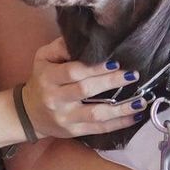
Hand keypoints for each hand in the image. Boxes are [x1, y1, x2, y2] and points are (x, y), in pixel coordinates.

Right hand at [19, 38, 142, 139]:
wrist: (29, 113)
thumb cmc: (41, 80)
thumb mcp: (43, 58)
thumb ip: (61, 46)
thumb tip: (85, 37)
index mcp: (48, 78)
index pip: (73, 72)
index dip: (95, 68)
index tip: (116, 62)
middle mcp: (55, 99)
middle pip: (86, 90)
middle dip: (111, 82)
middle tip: (133, 75)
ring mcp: (65, 118)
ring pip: (96, 114)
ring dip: (121, 109)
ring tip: (141, 101)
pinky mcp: (74, 131)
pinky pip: (99, 129)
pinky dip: (119, 124)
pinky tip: (135, 117)